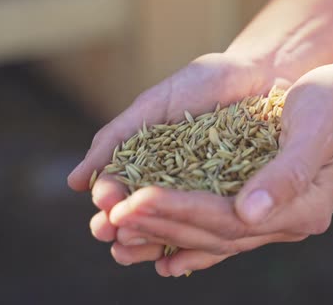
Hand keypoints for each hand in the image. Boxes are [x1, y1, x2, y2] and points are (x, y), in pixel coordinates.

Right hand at [68, 53, 285, 266]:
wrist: (258, 74)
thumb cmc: (202, 84)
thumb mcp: (151, 107)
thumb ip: (114, 139)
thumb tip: (74, 182)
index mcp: (147, 164)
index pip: (119, 192)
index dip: (109, 203)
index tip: (103, 208)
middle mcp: (171, 185)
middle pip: (141, 216)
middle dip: (123, 228)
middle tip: (110, 234)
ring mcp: (202, 196)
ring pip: (171, 228)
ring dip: (149, 242)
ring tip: (134, 250)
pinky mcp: (234, 202)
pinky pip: (212, 225)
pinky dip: (194, 242)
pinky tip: (177, 258)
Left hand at [106, 64, 332, 275]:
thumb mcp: (316, 128)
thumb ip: (287, 173)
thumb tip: (249, 213)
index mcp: (303, 207)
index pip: (230, 219)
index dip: (181, 210)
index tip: (136, 200)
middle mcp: (288, 221)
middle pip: (215, 232)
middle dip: (162, 223)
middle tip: (114, 215)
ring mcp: (276, 219)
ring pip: (213, 237)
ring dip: (166, 235)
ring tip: (122, 234)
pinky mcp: (263, 208)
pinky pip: (222, 233)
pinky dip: (190, 243)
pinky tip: (162, 258)